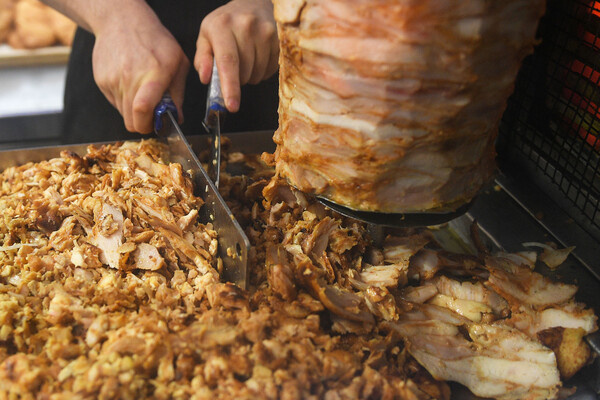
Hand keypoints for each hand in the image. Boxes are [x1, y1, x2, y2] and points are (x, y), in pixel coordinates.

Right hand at [91, 7, 188, 132]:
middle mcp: (130, 79)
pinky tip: (130, 83)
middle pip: (131, 120)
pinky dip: (124, 100)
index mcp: (153, 75)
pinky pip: (114, 102)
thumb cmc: (155, 40)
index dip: (148, 125)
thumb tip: (177, 118)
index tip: (155, 125)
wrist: (121, 21)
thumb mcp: (178, 62)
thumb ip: (178, 93)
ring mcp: (112, 80)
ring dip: (133, 111)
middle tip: (151, 115)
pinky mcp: (101, 81)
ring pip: (122, 113)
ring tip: (141, 93)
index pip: (143, 109)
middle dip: (142, 123)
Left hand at [194, 0, 278, 111]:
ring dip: (251, 75)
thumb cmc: (226, 23)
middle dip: (238, 80)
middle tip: (235, 67)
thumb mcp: (206, 36)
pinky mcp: (279, 38)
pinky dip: (263, 70)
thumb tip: (206, 78)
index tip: (231, 105)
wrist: (253, 4)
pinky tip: (259, 57)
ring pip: (259, 73)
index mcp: (222, 26)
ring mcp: (266, 31)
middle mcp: (246, 25)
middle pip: (244, 72)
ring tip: (247, 59)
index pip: (228, 61)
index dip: (230, 86)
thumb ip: (203, 58)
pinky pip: (272, 69)